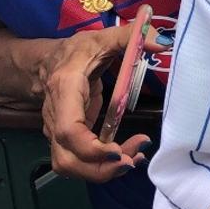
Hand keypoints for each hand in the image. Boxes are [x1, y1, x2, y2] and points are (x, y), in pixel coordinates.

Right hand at [40, 24, 165, 181]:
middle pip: (67, 159)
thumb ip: (131, 37)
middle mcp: (56, 117)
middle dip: (100, 168)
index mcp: (65, 89)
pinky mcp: (67, 140)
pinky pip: (79, 161)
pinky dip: (101, 166)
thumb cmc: (77, 51)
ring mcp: (57, 132)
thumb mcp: (104, 37)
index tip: (118, 152)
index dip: (90, 148)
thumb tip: (162, 43)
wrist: (47, 61)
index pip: (67, 130)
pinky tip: (126, 156)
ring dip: (102, 171)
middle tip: (134, 159)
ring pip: (71, 166)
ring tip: (134, 158)